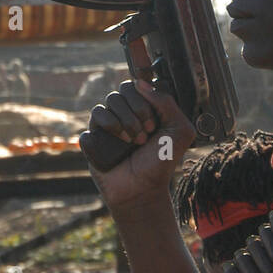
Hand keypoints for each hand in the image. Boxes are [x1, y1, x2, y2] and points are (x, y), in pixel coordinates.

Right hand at [80, 79, 194, 216]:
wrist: (143, 190)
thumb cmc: (161, 161)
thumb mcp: (179, 130)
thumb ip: (167, 102)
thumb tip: (140, 83)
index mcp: (143, 108)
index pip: (136, 85)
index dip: (143, 100)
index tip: (154, 124)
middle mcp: (124, 113)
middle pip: (121, 92)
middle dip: (135, 112)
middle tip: (145, 134)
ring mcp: (108, 125)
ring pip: (106, 104)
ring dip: (122, 122)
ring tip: (132, 142)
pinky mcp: (93, 138)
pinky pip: (93, 121)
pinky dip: (105, 128)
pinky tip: (116, 144)